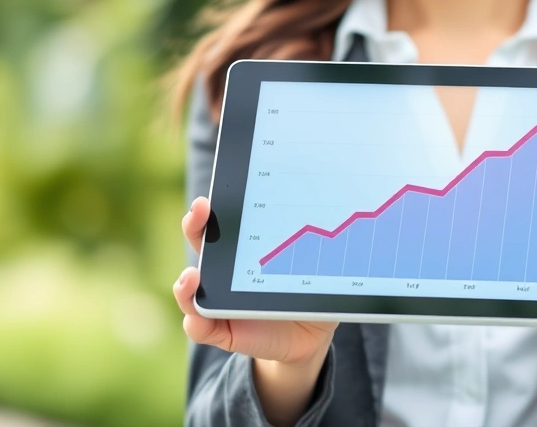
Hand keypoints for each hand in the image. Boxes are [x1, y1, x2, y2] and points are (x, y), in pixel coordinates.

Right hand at [174, 197, 337, 425]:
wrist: (310, 335)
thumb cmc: (309, 290)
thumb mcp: (320, 266)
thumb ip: (327, 247)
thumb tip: (350, 215)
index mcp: (245, 248)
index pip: (222, 221)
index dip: (210, 209)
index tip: (209, 200)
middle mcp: (225, 270)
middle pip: (200, 244)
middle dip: (194, 226)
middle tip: (198, 215)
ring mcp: (219, 300)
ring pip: (189, 290)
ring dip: (185, 283)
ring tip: (192, 278)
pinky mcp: (222, 330)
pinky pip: (199, 327)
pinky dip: (196, 322)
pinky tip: (199, 317)